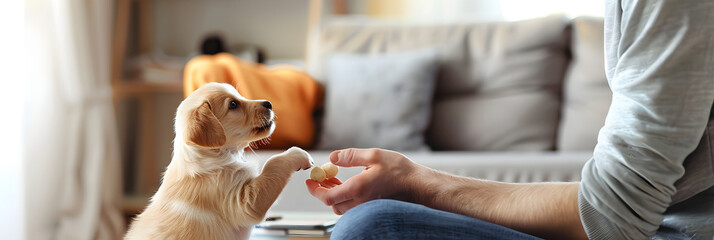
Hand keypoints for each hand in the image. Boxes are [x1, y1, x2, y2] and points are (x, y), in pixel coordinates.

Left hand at [305, 148, 419, 214]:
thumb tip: (332, 157)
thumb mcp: (374, 155)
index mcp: (357, 189)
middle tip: (321, 177)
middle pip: (332, 203)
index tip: (309, 181)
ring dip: (334, 194)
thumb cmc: (400, 170)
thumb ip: (350, 156)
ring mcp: (366, 207)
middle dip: (323, 190)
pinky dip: (344, 197)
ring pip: (342, 207)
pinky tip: (348, 184)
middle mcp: (360, 202)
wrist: (419, 185)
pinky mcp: (372, 208)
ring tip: (333, 179)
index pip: (327, 196)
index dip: (314, 190)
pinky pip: (352, 207)